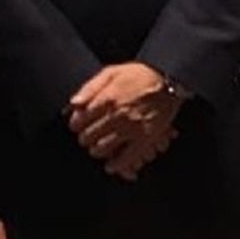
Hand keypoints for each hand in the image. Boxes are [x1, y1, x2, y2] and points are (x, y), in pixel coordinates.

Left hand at [66, 63, 182, 174]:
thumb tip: (73, 103)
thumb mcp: (111, 72)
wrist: (166, 80)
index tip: (77, 125)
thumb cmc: (138, 75)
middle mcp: (117, 115)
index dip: (76, 124)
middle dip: (84, 138)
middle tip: (86, 137)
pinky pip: (127, 157)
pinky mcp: (145, 138)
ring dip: (96, 150)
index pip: (81, 119)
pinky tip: (111, 166)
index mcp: (106, 99)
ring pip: (103, 148)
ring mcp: (131, 128)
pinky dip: (116, 164)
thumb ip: (90, 88)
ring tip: (97, 148)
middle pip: (90, 135)